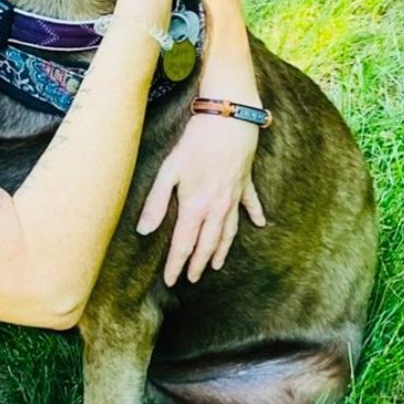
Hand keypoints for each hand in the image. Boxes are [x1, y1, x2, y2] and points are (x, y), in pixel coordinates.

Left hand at [135, 113, 265, 284]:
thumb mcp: (168, 171)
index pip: (183, 244)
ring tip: (217, 265)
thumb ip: (156, 203)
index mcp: (195, 207)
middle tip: (192, 279)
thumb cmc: (194, 144)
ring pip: (228, 233)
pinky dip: (254, 216)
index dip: (176, 264)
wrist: (228, 122)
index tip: (170, 281)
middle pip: (207, 244)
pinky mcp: (245, 184)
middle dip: (198, 264)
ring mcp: (234, 198)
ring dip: (222, 250)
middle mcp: (217, 209)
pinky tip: (260, 225)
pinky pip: (251, 206)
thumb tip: (143, 231)